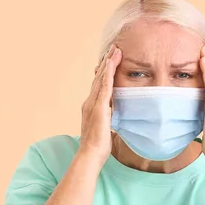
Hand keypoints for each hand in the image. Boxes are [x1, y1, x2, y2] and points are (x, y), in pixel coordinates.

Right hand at [79, 44, 121, 164]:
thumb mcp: (105, 130)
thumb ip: (108, 122)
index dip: (104, 73)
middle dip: (106, 63)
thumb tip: (113, 122)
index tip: (110, 61)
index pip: (99, 86)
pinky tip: (111, 64)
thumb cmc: (98, 147)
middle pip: (99, 78)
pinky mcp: (99, 107)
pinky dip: (108, 74)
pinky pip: (104, 86)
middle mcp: (90, 103)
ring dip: (108, 63)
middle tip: (113, 49)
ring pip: (101, 79)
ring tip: (115, 51)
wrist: (90, 154)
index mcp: (91, 108)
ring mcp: (93, 104)